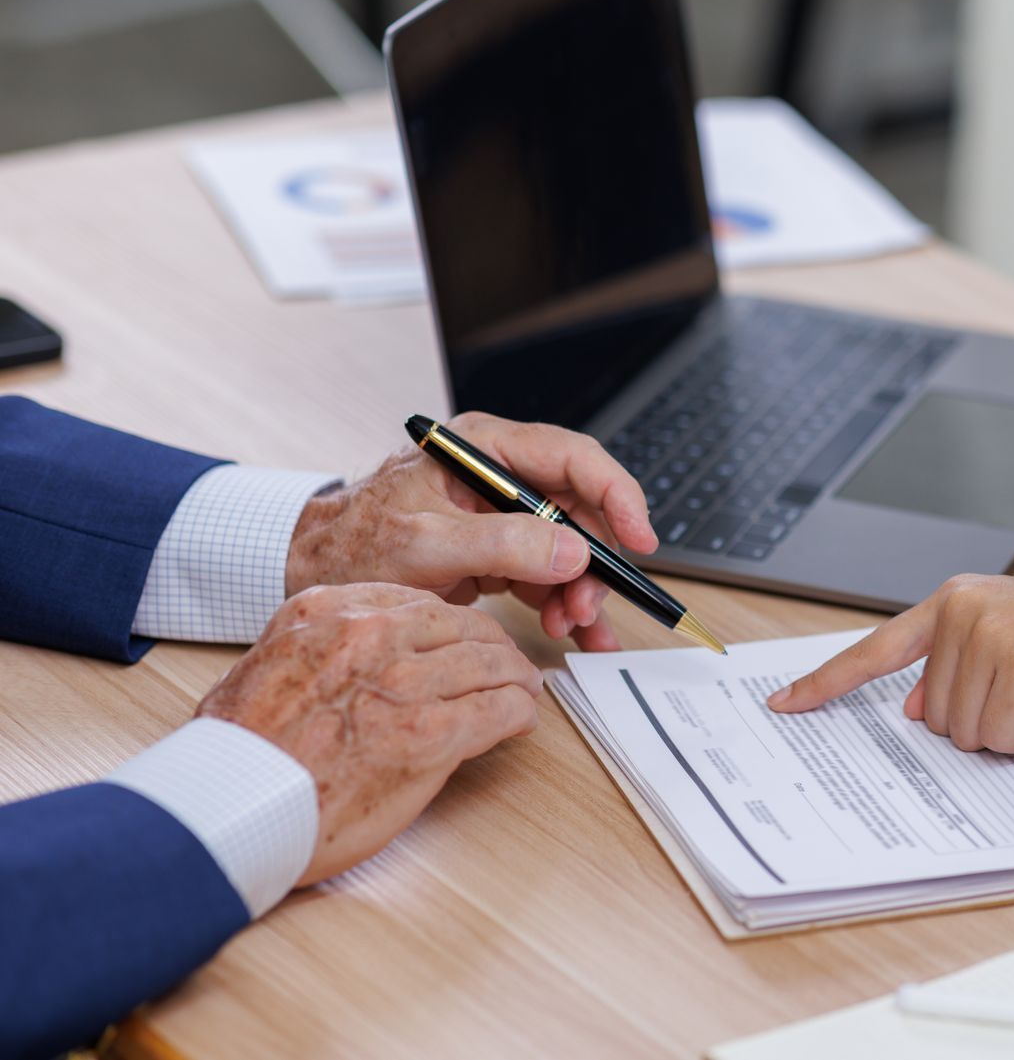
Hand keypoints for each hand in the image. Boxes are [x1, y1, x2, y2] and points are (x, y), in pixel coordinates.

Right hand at [195, 583, 541, 886]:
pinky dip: (518, 712)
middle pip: (461, 625)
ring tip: (523, 689)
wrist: (227, 806)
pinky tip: (522, 719)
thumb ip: (318, 645)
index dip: (451, 622)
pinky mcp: (429, 734)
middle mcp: (370, 636)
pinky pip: (495, 710)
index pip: (416, 601)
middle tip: (508, 661)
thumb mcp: (265, 664)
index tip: (463, 635)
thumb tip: (357, 656)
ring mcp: (403, 683)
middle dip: (493, 644)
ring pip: (487, 662)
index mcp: (328, 611)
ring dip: (514, 676)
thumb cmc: (235, 751)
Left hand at [287, 412, 656, 651]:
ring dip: (579, 590)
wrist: (308, 574)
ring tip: (571, 628)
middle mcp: (500, 475)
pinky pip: (549, 575)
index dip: (616, 494)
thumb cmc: (350, 545)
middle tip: (587, 606)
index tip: (640, 538)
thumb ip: (500, 544)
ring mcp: (501, 515)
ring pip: (570, 549)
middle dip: (593, 561)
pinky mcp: (498, 552)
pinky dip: (564, 604)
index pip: (572, 457)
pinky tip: (574, 632)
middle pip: (579, 510)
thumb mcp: (423, 545)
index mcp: (483, 448)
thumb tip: (573, 551)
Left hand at [767, 573, 1013, 754]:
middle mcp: (963, 609)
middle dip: (986, 720)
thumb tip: (916, 709)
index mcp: (955, 598)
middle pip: (933, 718)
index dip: (828, 682)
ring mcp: (988, 634)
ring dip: (1013, 729)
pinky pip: (1000, 739)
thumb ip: (958, 667)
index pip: (877, 648)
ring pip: (964, 736)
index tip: (785, 704)